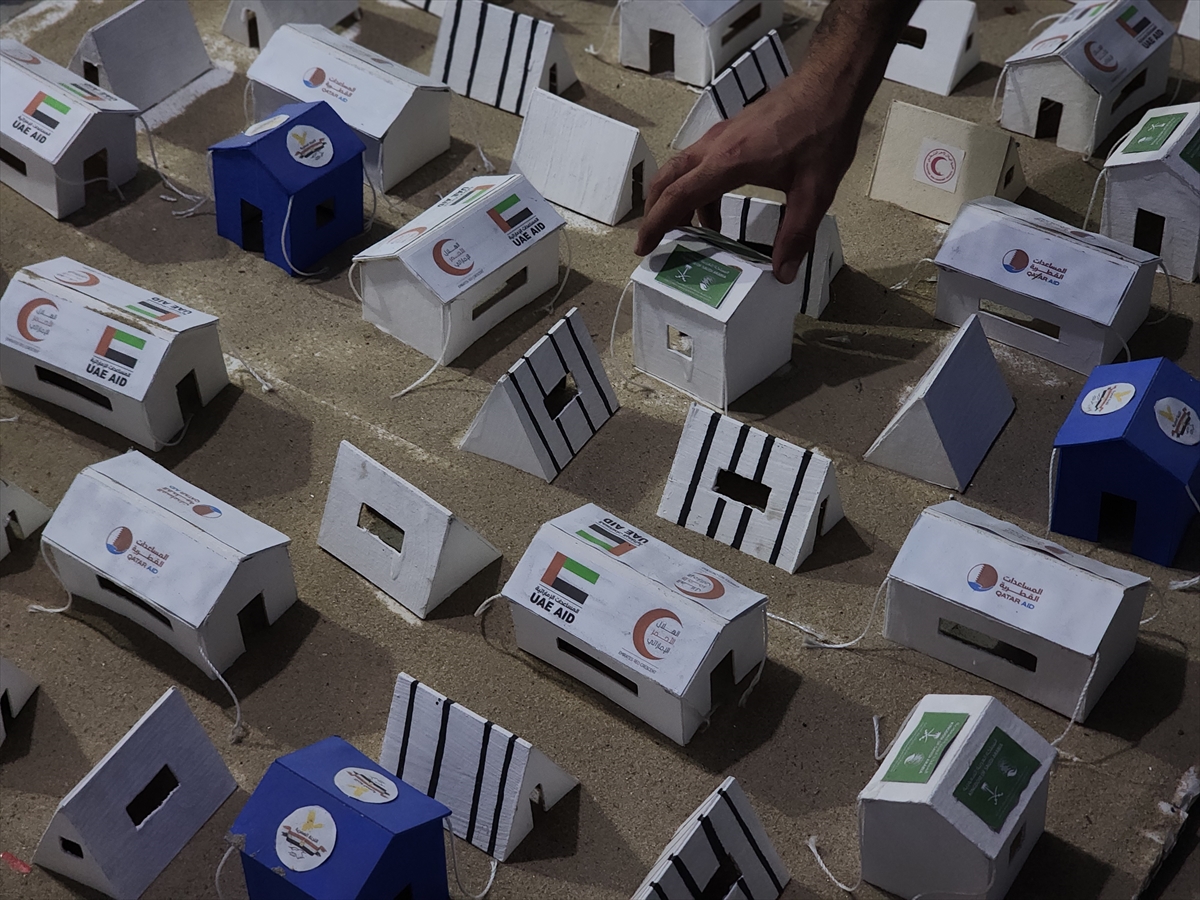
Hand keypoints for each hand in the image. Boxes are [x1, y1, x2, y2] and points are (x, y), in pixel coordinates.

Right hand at [635, 66, 863, 283]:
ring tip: (688, 234)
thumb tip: (783, 274)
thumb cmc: (823, 132)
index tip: (643, 248)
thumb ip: (796, 234)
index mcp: (727, 162)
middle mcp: (714, 146)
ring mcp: (721, 136)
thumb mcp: (815, 190)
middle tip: (655, 242)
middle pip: (667, 179)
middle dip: (655, 212)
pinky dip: (697, 190)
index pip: (678, 196)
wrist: (830, 84)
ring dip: (677, 201)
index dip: (656, 225)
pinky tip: (716, 212)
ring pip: (681, 169)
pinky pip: (700, 163)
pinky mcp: (731, 132)